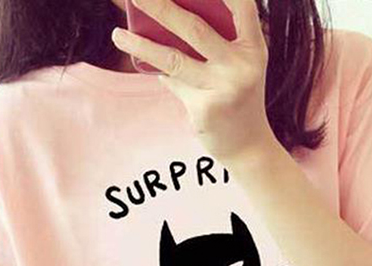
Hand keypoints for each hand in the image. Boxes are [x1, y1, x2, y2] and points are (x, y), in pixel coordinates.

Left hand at [111, 0, 275, 165]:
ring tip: (118, 35)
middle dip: (161, 8)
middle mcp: (241, 66)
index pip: (242, 6)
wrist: (248, 145)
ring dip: (141, 45)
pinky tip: (144, 61)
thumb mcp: (235, 64)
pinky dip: (159, 72)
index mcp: (253, 48)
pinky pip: (173, 83)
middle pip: (195, 28)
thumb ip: (211, 41)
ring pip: (174, 60)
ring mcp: (224, 89)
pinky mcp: (205, 109)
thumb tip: (161, 15)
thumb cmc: (236, 95)